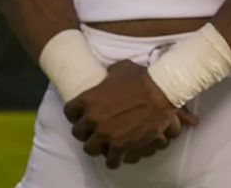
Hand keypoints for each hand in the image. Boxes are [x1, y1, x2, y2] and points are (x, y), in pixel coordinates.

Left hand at [65, 60, 198, 168]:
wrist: (161, 90)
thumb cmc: (142, 77)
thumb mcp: (120, 69)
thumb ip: (107, 77)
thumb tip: (107, 77)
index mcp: (89, 99)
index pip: (69, 111)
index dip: (75, 114)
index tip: (82, 115)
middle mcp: (93, 119)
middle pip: (78, 133)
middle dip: (86, 131)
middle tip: (95, 129)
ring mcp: (106, 134)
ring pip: (91, 149)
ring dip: (98, 146)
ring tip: (106, 144)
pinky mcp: (120, 146)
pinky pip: (110, 161)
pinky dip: (114, 159)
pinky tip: (118, 154)